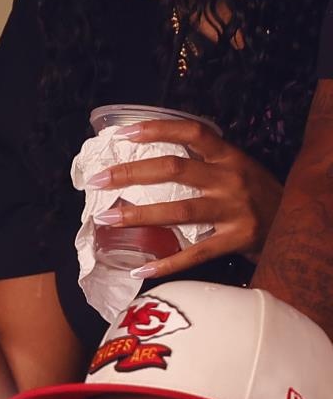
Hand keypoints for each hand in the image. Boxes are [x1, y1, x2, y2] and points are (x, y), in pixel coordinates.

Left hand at [89, 118, 283, 275]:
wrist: (300, 222)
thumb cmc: (257, 192)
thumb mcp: (237, 167)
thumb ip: (202, 161)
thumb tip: (149, 155)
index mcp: (229, 156)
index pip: (191, 133)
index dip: (156, 129)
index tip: (122, 134)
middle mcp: (230, 179)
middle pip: (173, 170)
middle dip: (130, 174)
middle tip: (97, 180)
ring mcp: (234, 210)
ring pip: (178, 211)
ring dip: (138, 215)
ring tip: (106, 219)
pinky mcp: (237, 240)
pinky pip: (195, 254)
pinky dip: (166, 263)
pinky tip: (140, 269)